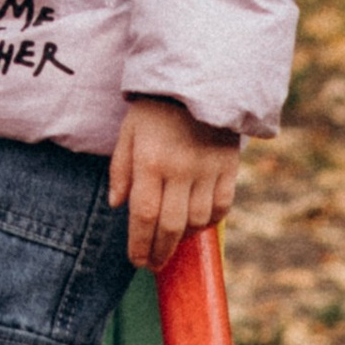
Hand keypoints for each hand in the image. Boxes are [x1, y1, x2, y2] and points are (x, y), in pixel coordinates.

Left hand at [107, 94, 241, 269]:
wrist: (198, 80)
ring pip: (198, 220)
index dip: (140, 245)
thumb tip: (116, 206)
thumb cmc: (155, 109)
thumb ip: (120, 170)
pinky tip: (197, 223)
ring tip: (171, 242)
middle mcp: (180, 170)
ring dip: (184, 237)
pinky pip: (222, 206)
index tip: (137, 262)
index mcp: (150, 161)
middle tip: (153, 265)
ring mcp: (207, 169)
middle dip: (160, 251)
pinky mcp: (229, 167)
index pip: (143, 215)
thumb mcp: (128, 133)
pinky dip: (210, 221)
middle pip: (171, 225)